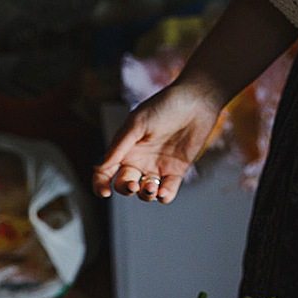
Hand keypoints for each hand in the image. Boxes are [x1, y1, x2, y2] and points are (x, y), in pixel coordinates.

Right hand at [93, 79, 225, 203]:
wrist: (197, 100)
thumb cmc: (164, 106)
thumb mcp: (137, 123)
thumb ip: (119, 146)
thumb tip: (100, 167)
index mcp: (125, 148)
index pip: (106, 171)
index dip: (100, 184)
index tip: (105, 192)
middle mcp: (139, 159)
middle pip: (125, 184)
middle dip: (126, 189)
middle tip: (133, 185)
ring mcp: (158, 166)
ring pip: (145, 192)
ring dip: (145, 195)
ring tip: (151, 188)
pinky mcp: (176, 171)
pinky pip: (167, 192)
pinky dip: (163, 197)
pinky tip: (162, 193)